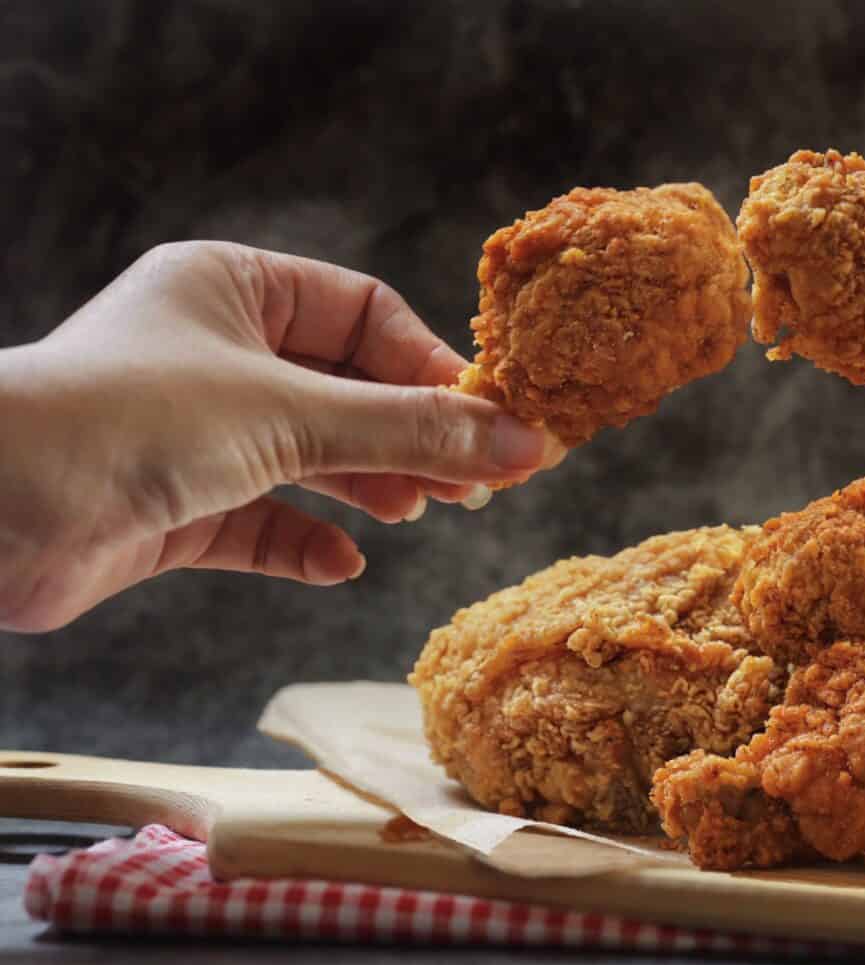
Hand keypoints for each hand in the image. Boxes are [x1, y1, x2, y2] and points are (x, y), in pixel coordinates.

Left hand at [0, 241, 564, 631]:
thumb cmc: (126, 420)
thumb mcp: (291, 414)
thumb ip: (413, 430)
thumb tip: (526, 443)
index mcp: (233, 288)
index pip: (365, 314)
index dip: (432, 367)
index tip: (492, 420)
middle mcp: (214, 352)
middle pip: (347, 388)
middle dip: (410, 435)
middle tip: (475, 482)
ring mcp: (194, 430)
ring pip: (311, 454)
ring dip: (368, 485)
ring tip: (418, 512)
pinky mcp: (174, 503)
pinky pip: (262, 519)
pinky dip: (306, 541)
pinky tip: (339, 564)